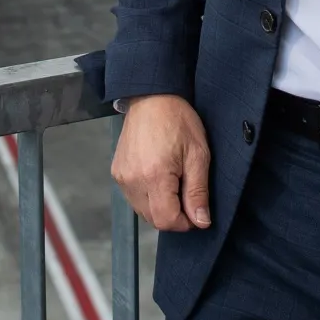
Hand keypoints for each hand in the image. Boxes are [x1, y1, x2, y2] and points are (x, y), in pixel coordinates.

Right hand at [111, 94, 211, 231]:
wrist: (152, 97)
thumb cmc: (178, 120)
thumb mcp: (198, 154)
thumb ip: (198, 191)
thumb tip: (201, 221)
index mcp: (154, 176)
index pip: (166, 221)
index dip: (185, 222)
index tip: (196, 210)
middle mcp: (133, 180)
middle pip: (154, 219)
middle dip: (174, 214)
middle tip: (187, 192)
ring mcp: (122, 177)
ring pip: (143, 211)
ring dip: (160, 206)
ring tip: (173, 181)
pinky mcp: (117, 173)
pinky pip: (134, 198)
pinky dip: (148, 196)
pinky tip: (159, 177)